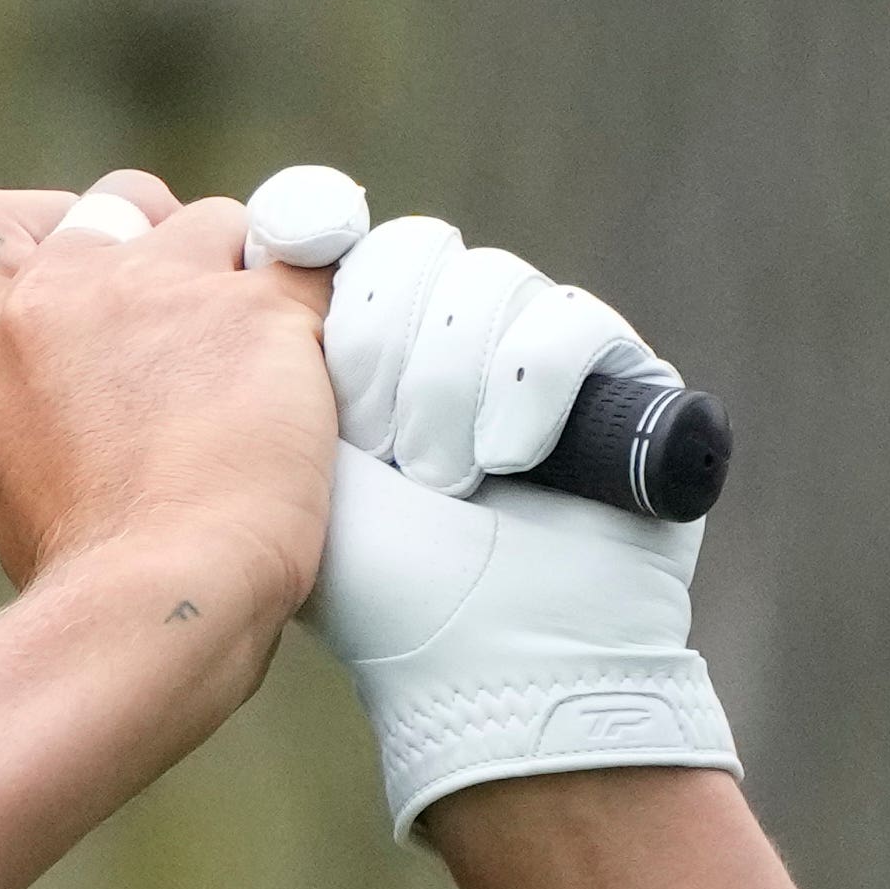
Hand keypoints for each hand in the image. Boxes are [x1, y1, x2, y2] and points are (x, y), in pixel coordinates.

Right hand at [0, 171, 335, 638]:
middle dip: (159, 238)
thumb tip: (85, 399)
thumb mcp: (10, 477)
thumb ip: (36, 402)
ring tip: (262, 372)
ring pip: (218, 223)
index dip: (39, 225)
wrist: (156, 601)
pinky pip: (309, 256)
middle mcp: (58, 299)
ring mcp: (158, 292)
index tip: (83, 263)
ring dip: (243, 278)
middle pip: (114, 201)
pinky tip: (324, 357)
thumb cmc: (89, 578)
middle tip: (195, 321)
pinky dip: (322, 297)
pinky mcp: (256, 310)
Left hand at [279, 193, 741, 834]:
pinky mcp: (621, 377)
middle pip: (413, 251)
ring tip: (447, 481)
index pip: (351, 248)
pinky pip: (568, 320)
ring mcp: (537, 354)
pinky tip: (512, 463)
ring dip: (450, 389)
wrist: (485, 659)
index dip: (332, 277)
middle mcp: (452, 342)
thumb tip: (268, 229)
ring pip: (486, 281)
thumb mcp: (288, 453)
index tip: (311, 333)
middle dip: (382, 350)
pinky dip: (529, 391)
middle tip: (381, 449)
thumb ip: (268, 346)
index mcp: (369, 353)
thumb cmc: (376, 581)